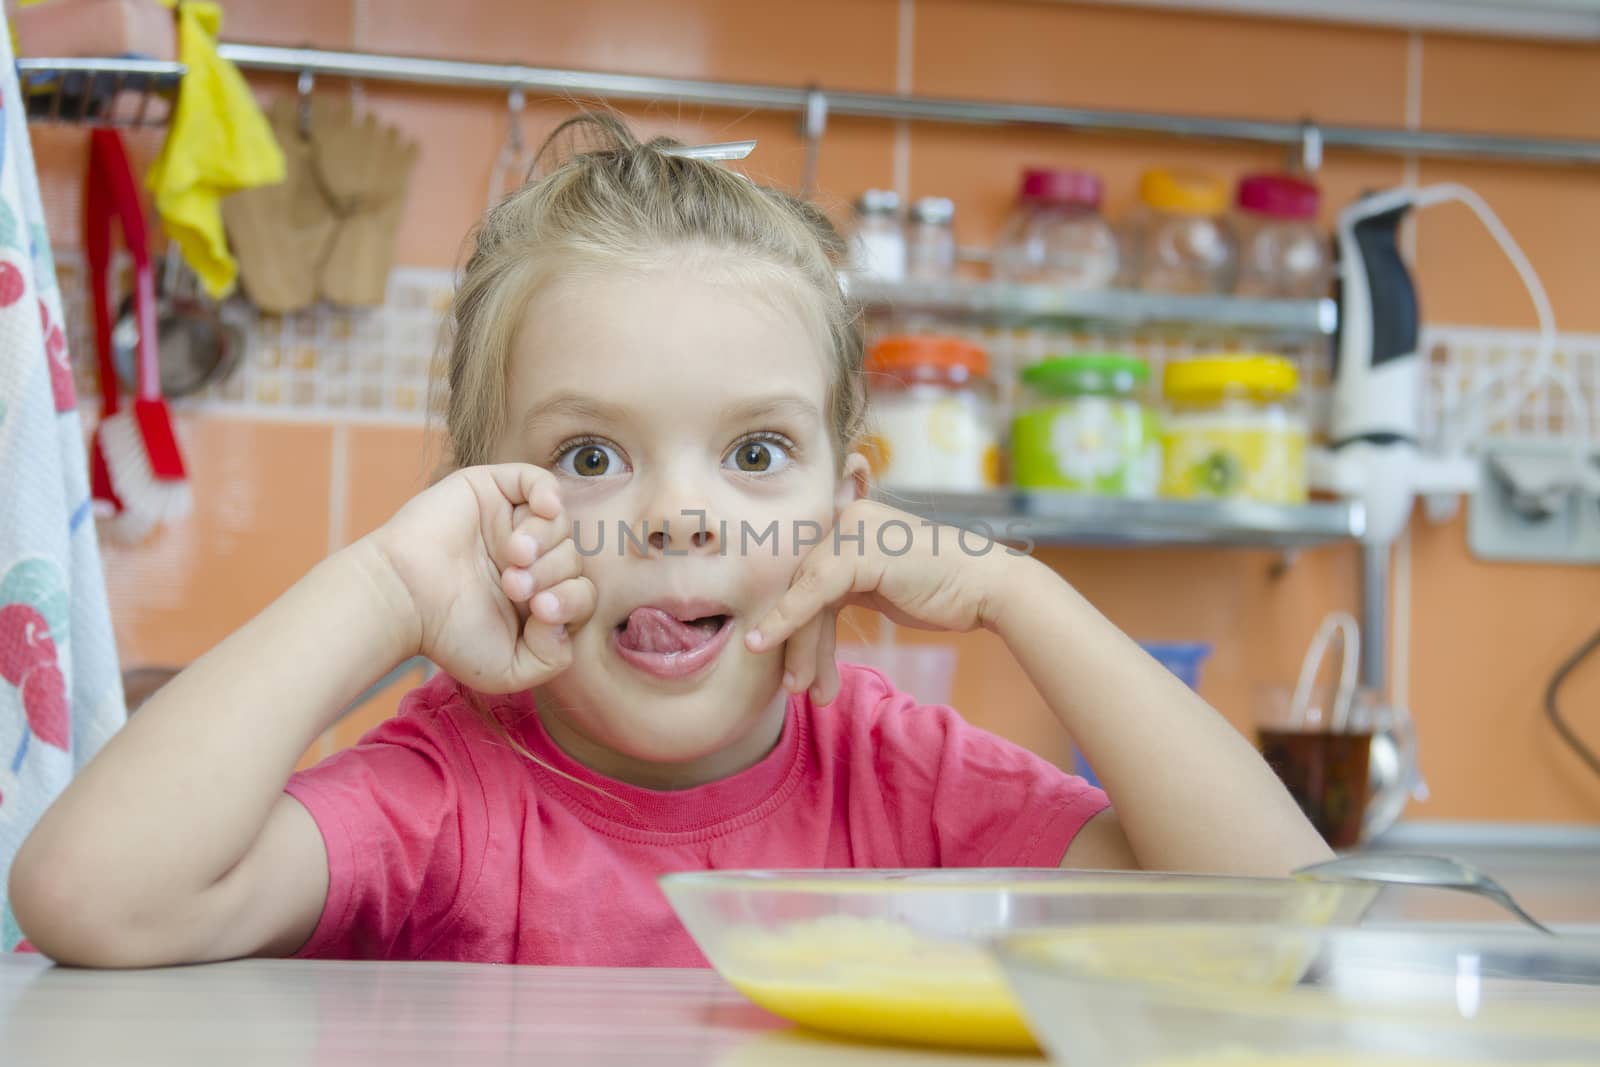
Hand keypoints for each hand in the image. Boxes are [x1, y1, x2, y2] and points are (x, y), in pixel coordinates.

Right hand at [362, 464, 595, 693]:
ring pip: (559, 524)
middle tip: (513, 586)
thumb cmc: (448, 635)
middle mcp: (527, 560)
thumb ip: (554, 656)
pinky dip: (548, 493)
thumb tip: (566, 616)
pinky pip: (538, 481)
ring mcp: (510, 523)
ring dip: (544, 542)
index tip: (539, 610)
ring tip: (512, 558)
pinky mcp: (491, 491)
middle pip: (572, 558)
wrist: (402, 598)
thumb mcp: (510, 669)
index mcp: (533, 597)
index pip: (579, 593)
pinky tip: (541, 511)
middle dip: (552, 573)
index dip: (571, 601)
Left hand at [745, 499, 1018, 705]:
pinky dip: (789, 625)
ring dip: (801, 649)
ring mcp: (850, 530)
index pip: (807, 576)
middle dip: (798, 643)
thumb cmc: (941, 591)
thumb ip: (842, 586)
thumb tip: (803, 619)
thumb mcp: (880, 585)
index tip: (793, 667)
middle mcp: (844, 518)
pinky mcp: (856, 550)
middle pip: (801, 587)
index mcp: (848, 520)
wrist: (988, 588)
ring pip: (805, 597)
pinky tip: (780, 658)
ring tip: (804, 690)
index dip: (793, 623)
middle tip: (796, 687)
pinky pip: (812, 593)